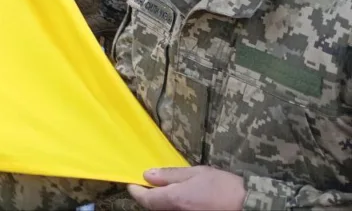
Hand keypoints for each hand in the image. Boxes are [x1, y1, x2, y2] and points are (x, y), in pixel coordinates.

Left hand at [128, 167, 245, 210]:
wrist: (248, 205)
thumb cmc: (223, 187)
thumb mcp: (196, 173)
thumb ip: (170, 175)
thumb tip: (148, 175)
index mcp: (176, 200)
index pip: (146, 200)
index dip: (136, 192)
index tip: (131, 184)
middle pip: (154, 208)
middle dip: (148, 197)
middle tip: (147, 185)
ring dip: (160, 203)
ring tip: (162, 190)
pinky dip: (171, 207)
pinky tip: (177, 199)